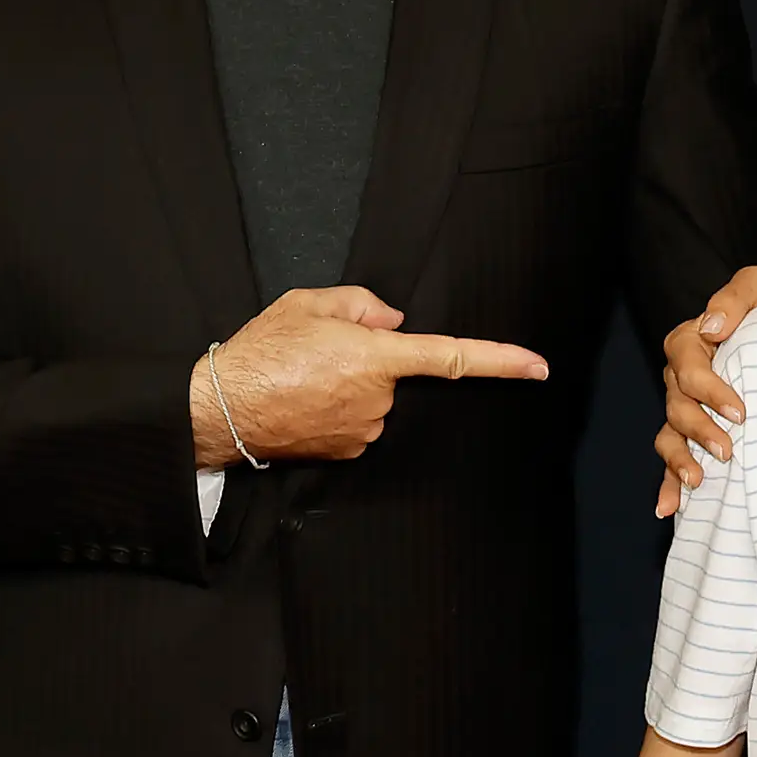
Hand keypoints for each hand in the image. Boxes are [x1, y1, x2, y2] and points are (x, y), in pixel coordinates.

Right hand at [192, 285, 547, 465]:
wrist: (217, 409)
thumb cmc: (259, 352)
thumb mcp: (308, 303)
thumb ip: (362, 304)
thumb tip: (392, 322)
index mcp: (376, 358)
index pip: (452, 356)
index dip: (501, 361)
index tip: (538, 367)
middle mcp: (378, 400)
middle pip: (394, 373)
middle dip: (369, 359)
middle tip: (318, 352)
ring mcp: (364, 431)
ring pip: (374, 398)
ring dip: (349, 386)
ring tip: (302, 378)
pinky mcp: (347, 452)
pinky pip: (356, 422)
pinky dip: (336, 410)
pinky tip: (302, 401)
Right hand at [653, 265, 756, 516]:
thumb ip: (736, 297)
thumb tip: (712, 328)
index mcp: (694, 341)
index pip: (686, 362)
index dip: (708, 388)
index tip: (740, 411)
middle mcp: (683, 378)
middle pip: (676, 404)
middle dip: (699, 430)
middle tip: (728, 451)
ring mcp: (687, 408)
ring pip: (670, 435)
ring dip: (679, 460)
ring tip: (698, 482)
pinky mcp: (697, 434)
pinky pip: (673, 460)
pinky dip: (668, 484)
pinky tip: (670, 508)